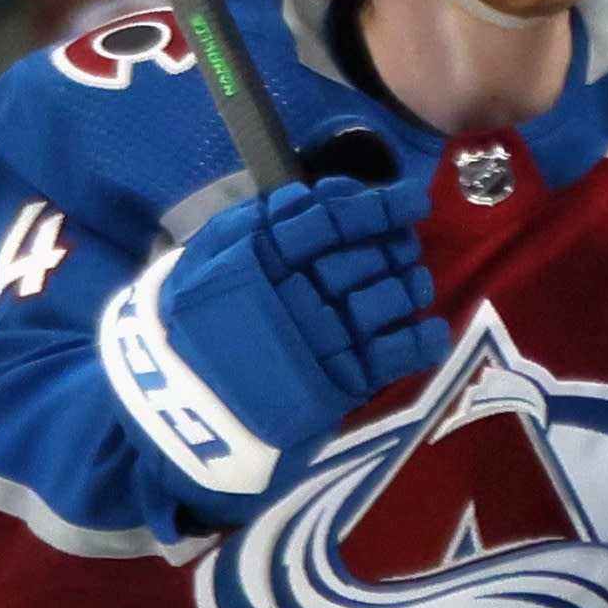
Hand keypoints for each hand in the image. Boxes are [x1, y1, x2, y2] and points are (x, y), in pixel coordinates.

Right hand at [112, 167, 445, 501]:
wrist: (176, 410)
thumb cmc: (186, 330)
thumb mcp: (199, 264)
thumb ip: (245, 227)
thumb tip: (302, 197)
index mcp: (260, 259)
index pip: (330, 220)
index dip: (375, 207)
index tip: (408, 199)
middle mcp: (296, 294)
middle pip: (365, 257)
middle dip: (395, 244)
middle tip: (406, 241)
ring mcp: (322, 339)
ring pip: (387, 298)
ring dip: (411, 284)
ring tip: (415, 279)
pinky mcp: (340, 382)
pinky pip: (398, 353)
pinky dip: (423, 338)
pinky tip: (432, 329)